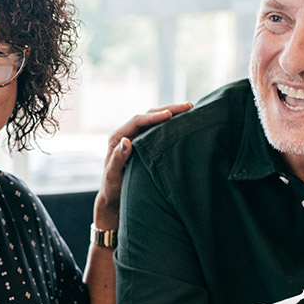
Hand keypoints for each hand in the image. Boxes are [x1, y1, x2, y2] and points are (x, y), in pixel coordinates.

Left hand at [94, 103, 192, 232]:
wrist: (114, 197)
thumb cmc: (112, 188)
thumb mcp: (112, 175)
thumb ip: (118, 159)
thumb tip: (126, 141)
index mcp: (118, 137)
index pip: (137, 121)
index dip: (154, 117)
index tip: (169, 115)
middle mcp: (127, 134)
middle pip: (149, 116)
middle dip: (168, 110)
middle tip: (188, 106)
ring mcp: (137, 138)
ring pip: (156, 121)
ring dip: (172, 114)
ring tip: (190, 109)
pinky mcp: (146, 145)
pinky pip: (159, 131)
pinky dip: (171, 125)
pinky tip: (184, 122)